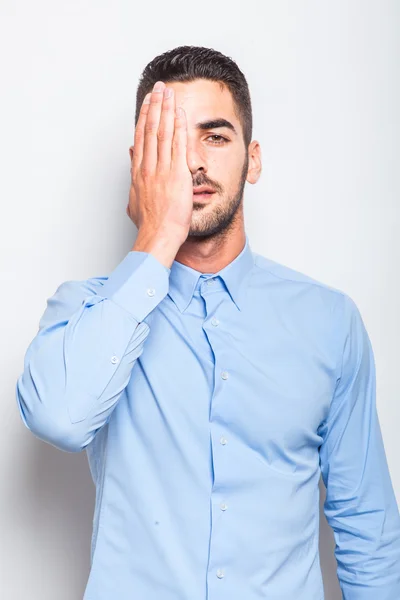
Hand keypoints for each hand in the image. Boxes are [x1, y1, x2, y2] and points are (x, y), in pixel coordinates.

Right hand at [127, 81, 192, 257]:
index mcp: (139, 172)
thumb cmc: (149, 224)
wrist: (158, 235)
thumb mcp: (135, 200)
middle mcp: (148, 167)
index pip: (141, 138)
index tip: (148, 103)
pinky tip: (180, 113)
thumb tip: (133, 159)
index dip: (144, 117)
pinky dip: (179, 127)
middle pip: (150, 129)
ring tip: (168, 93)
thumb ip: (135, 178)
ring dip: (166, 110)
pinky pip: (178, 146)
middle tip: (158, 88)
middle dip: (155, 106)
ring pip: (163, 133)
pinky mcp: (177, 174)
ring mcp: (162, 170)